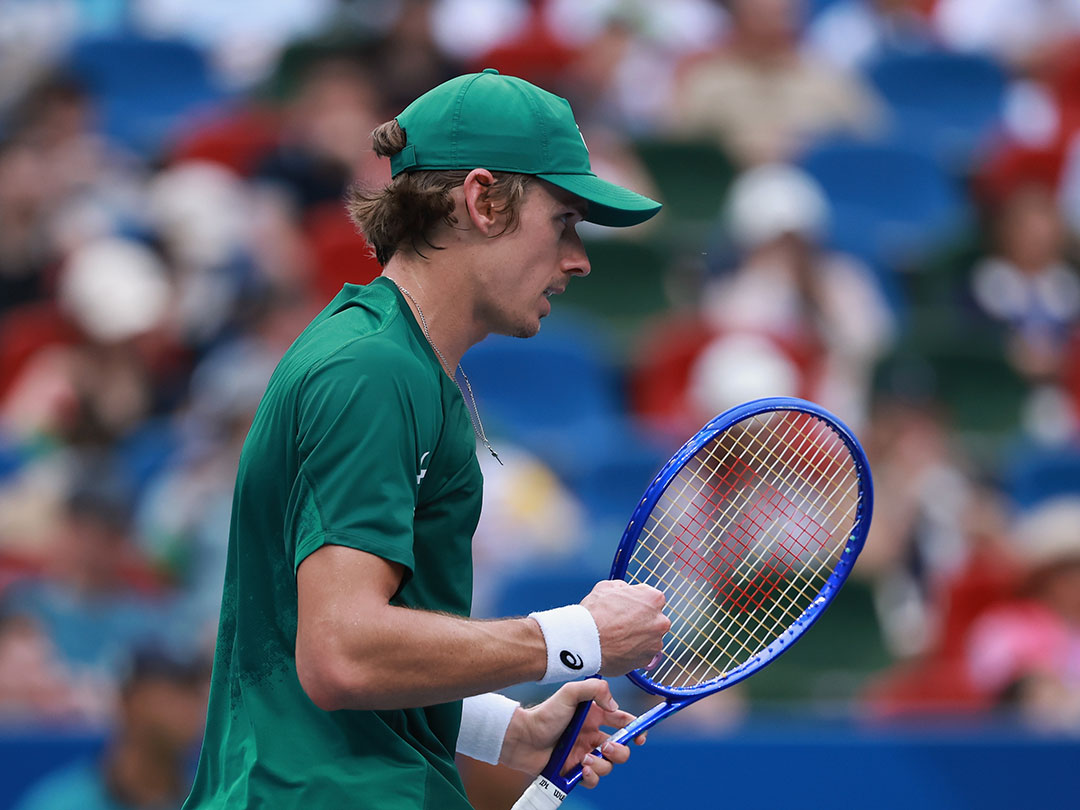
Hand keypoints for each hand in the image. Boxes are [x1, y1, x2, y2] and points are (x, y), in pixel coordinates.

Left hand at [499, 679, 645, 788]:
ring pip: (608, 766)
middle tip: (606, 748)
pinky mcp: (575, 772)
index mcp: (594, 717)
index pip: (622, 722)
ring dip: (602, 764)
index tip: (640, 736)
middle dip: (620, 751)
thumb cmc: (543, 714)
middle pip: (621, 748)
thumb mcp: (569, 693)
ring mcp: (584, 755)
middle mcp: (592, 736)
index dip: (635, 728)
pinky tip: (581, 770)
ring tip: (584, 759)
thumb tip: (614, 706)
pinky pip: (594, 780)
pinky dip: (592, 777)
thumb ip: (594, 689)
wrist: (522, 739)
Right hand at [580, 580, 669, 675]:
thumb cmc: (595, 613)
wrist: (585, 641)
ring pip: (649, 638)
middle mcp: (660, 621)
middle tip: (623, 623)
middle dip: (642, 621)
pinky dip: (633, 652)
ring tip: (617, 638)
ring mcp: (655, 642)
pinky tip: (618, 648)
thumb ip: (622, 588)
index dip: (638, 603)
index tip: (628, 607)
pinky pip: (643, 653)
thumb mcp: (606, 587)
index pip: (653, 598)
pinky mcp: (648, 659)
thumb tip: (624, 590)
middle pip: (654, 619)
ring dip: (638, 638)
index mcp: (653, 598)